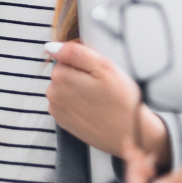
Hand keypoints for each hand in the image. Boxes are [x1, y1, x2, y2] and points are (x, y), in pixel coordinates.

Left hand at [45, 40, 168, 167]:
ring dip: (77, 89)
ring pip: (64, 87)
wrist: (130, 135)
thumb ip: (75, 52)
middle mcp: (53, 93)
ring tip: (98, 99)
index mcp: (61, 76)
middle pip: (63, 72)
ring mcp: (56, 108)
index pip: (65, 56)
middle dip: (79, 75)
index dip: (84, 62)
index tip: (97, 73)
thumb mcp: (104, 67)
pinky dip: (76, 103)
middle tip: (100, 86)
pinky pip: (66, 103)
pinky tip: (92, 109)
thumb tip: (51, 47)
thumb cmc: (121, 100)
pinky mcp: (62, 121)